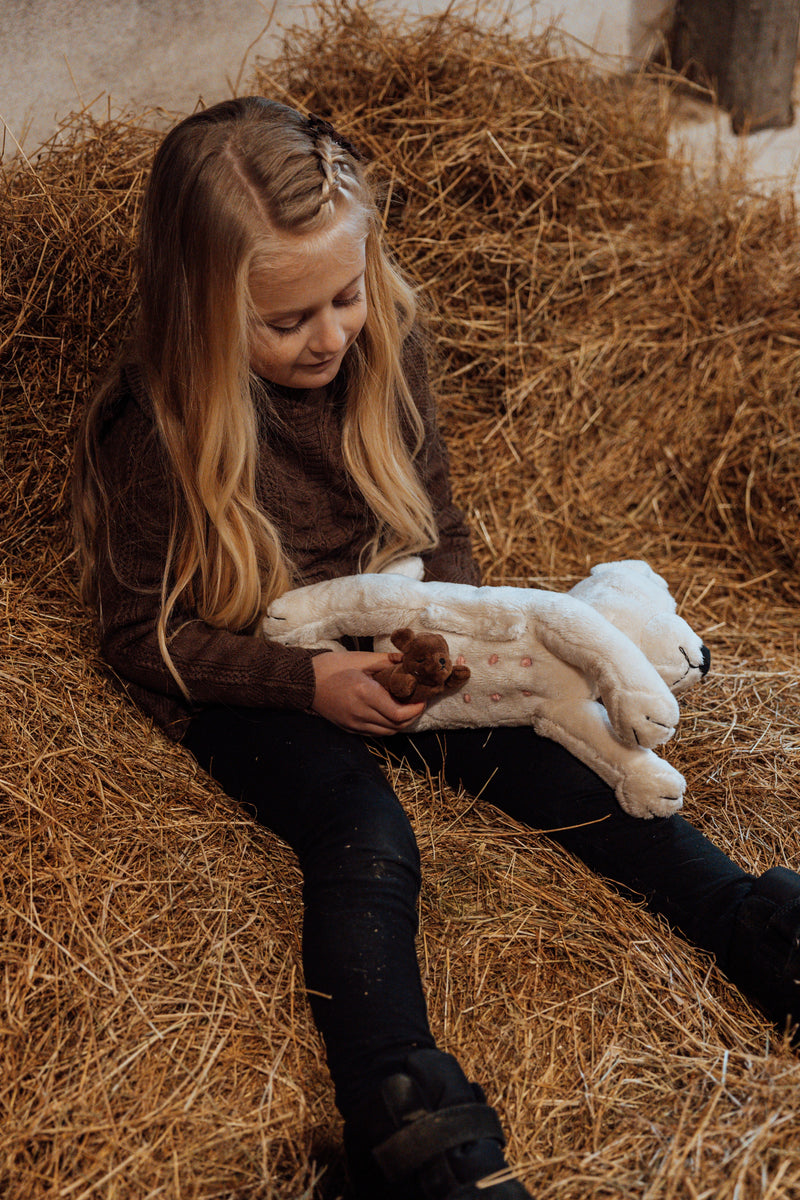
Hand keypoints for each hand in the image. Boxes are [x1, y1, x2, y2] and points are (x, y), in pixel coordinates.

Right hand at [311, 650, 425, 733]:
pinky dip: (386, 726)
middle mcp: (360, 714)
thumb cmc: (331, 666)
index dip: (415, 709)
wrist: (304, 681)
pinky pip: (374, 733)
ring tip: (406, 708)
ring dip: (400, 723)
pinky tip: (389, 714)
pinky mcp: (348, 728)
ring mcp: (353, 724)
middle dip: (412, 717)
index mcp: (364, 694)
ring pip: (386, 732)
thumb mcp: (360, 659)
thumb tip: (408, 660)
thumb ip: (386, 660)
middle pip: (395, 726)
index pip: (398, 713)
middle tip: (418, 703)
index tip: (422, 699)